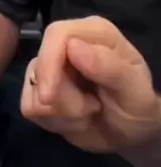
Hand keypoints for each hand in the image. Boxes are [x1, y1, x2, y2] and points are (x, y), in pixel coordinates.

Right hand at [20, 17, 160, 152]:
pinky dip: (54, 121)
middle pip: (40, 65)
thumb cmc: (138, 106)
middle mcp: (68, 43)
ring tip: (89, 112)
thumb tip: (73, 46)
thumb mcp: (135, 91)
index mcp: (94, 33)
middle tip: (93, 108)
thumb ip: (110, 68)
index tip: (49, 97)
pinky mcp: (39, 90)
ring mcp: (51, 66)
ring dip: (62, 113)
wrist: (131, 133)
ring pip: (33, 91)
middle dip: (63, 98)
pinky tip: (76, 119)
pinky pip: (29, 107)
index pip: (56, 34)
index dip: (49, 63)